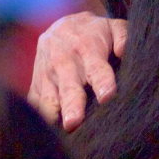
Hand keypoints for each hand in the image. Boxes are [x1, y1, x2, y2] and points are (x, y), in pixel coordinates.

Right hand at [27, 11, 127, 130]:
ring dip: (53, 114)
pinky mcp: (35, 84)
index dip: (102, 82)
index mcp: (86, 46)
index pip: (96, 67)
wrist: (62, 26)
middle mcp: (63, 60)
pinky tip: (47, 132)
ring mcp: (46, 73)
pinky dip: (39, 117)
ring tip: (60, 131)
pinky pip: (35, 103)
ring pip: (48, 98)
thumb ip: (124, 36)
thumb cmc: (95, 33)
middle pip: (69, 87)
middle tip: (74, 123)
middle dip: (71, 105)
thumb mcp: (113, 27)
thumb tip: (124, 50)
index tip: (107, 97)